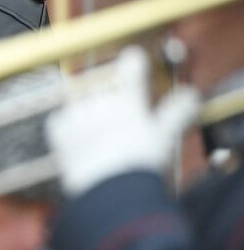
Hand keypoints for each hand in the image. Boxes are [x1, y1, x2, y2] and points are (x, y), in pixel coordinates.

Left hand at [47, 46, 199, 196]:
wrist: (108, 190)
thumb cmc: (140, 163)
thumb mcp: (164, 136)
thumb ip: (176, 113)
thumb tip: (190, 96)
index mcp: (129, 100)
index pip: (131, 66)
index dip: (133, 61)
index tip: (133, 59)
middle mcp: (101, 102)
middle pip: (104, 86)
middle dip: (111, 95)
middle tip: (117, 118)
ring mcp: (77, 115)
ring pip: (80, 101)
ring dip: (87, 110)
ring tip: (97, 133)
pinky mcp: (58, 131)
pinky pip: (58, 119)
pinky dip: (65, 125)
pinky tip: (76, 138)